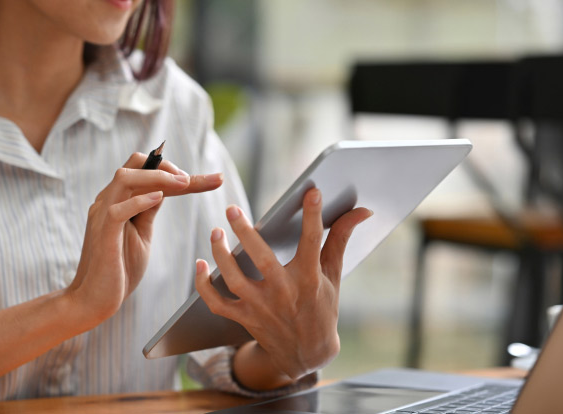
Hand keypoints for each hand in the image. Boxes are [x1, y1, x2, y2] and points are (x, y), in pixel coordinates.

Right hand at [67, 152, 222, 326]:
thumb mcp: (141, 232)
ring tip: (184, 183)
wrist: (95, 300)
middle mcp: (108, 201)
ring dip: (157, 176)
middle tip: (193, 179)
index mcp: (119, 199)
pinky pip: (117, 210)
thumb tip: (165, 190)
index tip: (213, 179)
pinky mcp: (103, 234)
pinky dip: (139, 200)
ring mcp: (102, 215)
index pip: (146, 170)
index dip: (178, 170)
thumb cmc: (119, 268)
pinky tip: (159, 198)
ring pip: (124, 178)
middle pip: (134, 164)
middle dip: (167, 166)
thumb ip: (148, 210)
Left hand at [195, 188, 371, 381]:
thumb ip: (341, 238)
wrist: (308, 354)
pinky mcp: (245, 318)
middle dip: (245, 234)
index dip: (313, 216)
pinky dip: (203, 285)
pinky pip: (217, 302)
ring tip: (216, 232)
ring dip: (221, 255)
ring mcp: (261, 307)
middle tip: (232, 209)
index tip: (312, 192)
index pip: (313, 242)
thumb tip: (362, 211)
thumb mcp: (333, 274)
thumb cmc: (321, 306)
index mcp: (309, 279)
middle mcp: (284, 292)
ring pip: (233, 280)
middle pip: (261, 260)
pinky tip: (200, 264)